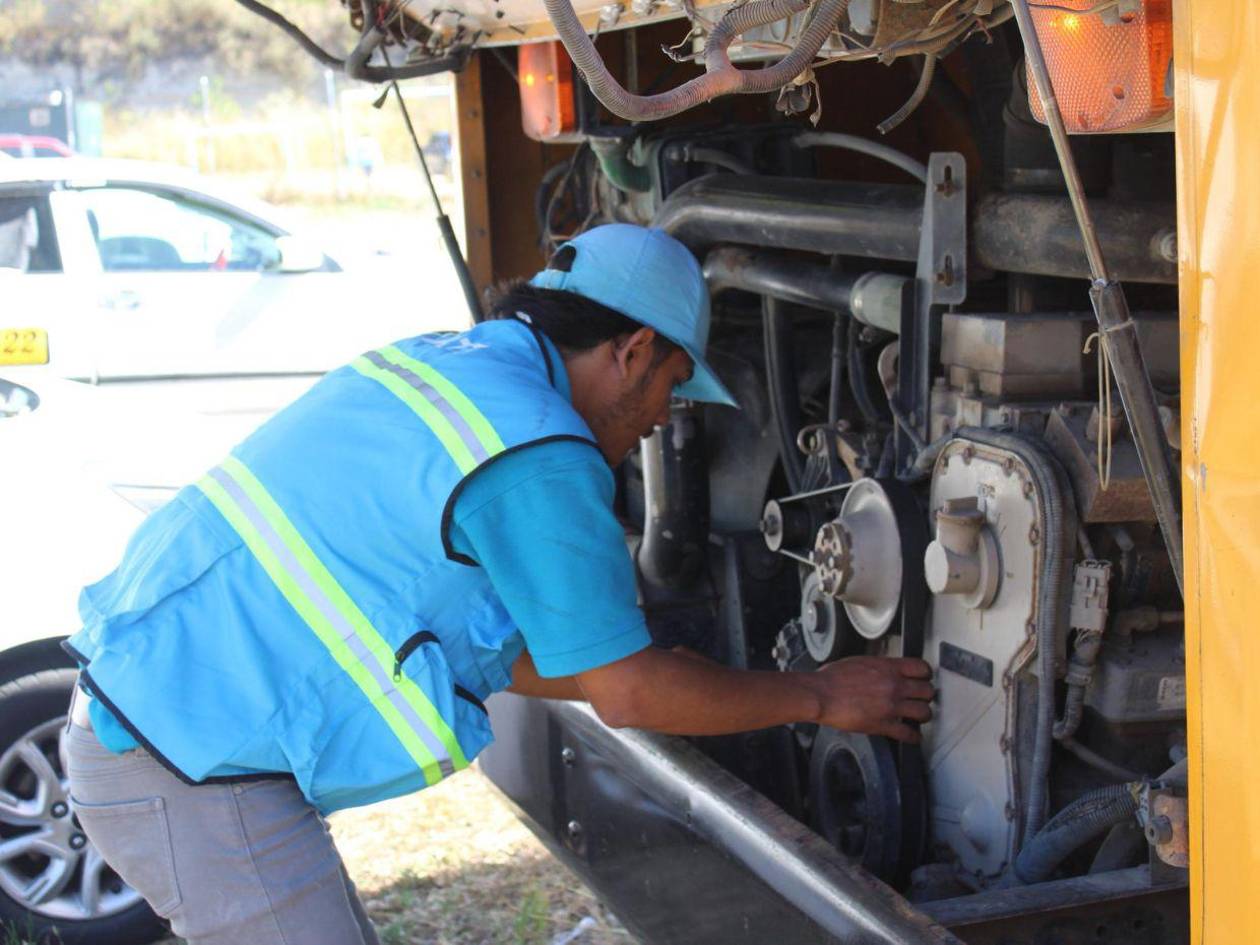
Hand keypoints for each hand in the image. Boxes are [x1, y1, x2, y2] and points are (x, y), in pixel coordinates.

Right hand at [806, 656, 934, 742]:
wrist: (820, 694)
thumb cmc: (832, 678)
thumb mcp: (860, 662)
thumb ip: (879, 667)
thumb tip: (886, 671)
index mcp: (888, 668)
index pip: (922, 669)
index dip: (925, 675)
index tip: (923, 679)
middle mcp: (894, 686)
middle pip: (928, 691)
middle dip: (925, 696)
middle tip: (921, 699)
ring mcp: (891, 706)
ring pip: (924, 712)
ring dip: (922, 715)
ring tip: (918, 716)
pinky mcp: (883, 725)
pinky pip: (908, 734)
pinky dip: (913, 737)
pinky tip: (912, 736)